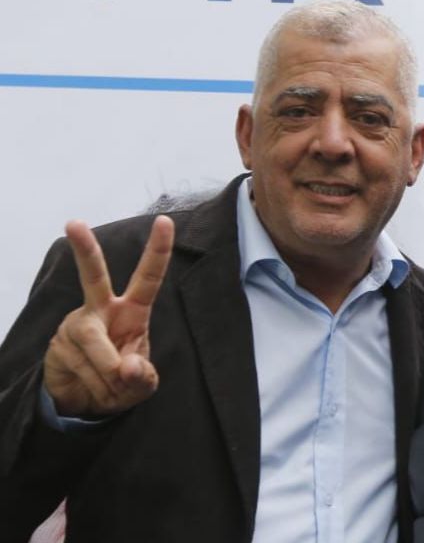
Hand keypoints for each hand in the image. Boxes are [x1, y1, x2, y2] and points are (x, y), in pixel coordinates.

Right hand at [43, 216, 173, 416]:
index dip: (158, 250)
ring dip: (110, 375)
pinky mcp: (57, 344)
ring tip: (114, 389)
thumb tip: (128, 367)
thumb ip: (143, 377)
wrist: (85, 403)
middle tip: (73, 223)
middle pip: (93, 276)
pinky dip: (97, 386)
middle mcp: (101, 309)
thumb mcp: (143, 385)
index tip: (165, 221)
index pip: (148, 277)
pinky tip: (95, 389)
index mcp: (132, 311)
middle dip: (85, 249)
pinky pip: (82, 366)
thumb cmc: (122, 382)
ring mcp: (76, 324)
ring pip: (96, 344)